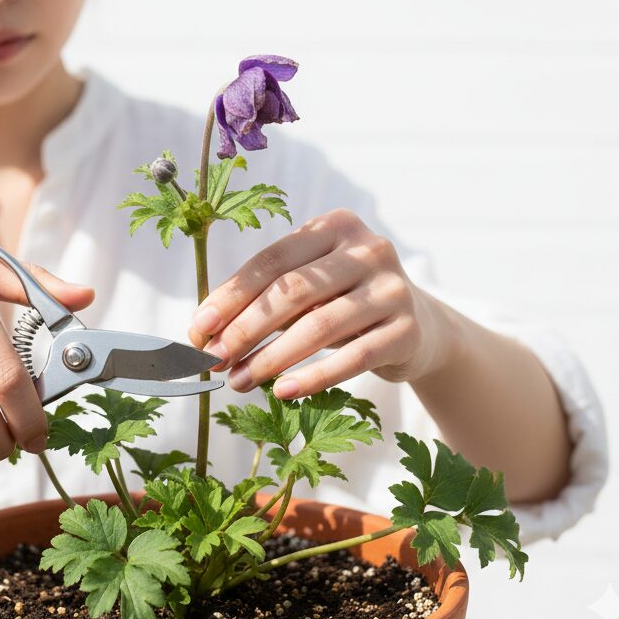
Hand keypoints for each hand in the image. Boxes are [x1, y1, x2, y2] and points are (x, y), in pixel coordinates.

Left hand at [187, 209, 450, 398]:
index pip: (271, 260)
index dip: (230, 296)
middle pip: (293, 291)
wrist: (420, 326)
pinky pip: (354, 357)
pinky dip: (314, 377)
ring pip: (320, 325)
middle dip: (245, 329)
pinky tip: (283, 391)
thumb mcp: (309, 288)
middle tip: (214, 360)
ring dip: (272, 358)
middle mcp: (367, 248)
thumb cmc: (344, 301)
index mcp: (334, 226)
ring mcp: (391, 287)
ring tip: (239, 380)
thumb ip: (265, 300)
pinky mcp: (408, 329)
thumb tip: (205, 332)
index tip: (198, 328)